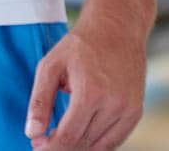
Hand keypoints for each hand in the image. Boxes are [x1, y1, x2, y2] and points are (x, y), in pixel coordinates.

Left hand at [26, 20, 147, 149]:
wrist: (116, 29)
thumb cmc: (78, 46)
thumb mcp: (50, 66)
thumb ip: (40, 101)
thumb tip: (32, 133)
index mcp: (90, 93)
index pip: (68, 136)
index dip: (50, 146)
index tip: (36, 145)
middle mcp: (113, 105)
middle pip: (83, 143)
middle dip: (61, 147)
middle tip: (44, 141)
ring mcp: (128, 110)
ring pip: (99, 146)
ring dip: (78, 147)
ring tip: (60, 138)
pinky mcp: (136, 112)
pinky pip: (115, 140)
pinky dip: (96, 144)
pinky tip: (81, 136)